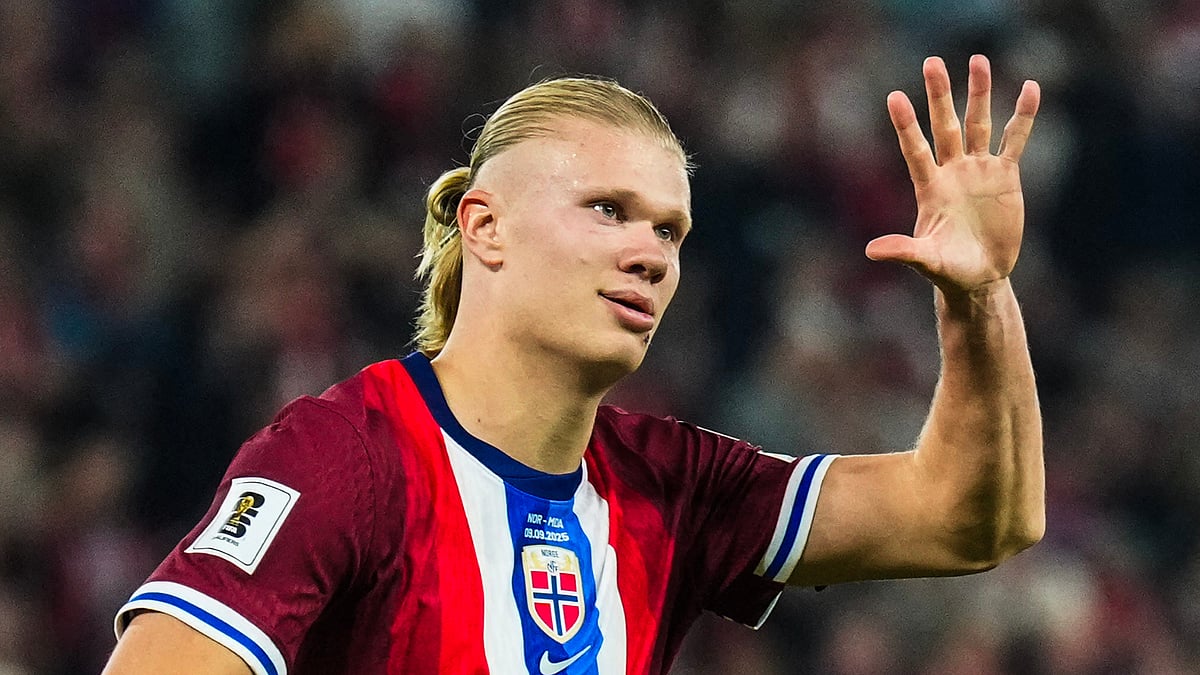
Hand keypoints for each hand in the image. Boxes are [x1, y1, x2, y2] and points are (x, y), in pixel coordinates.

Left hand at [866, 55, 1039, 293]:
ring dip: (979, 94)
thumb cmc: (948, 270)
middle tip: (932, 62)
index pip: (915, 149)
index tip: (894, 97)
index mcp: (930, 188)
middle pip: (946, 126)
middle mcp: (952, 171)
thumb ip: (902, 252)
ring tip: (978, 60)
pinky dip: (1023, 116)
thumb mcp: (926, 261)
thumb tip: (870, 251)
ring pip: (979, 123)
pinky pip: (1014, 139)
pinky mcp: (1005, 176)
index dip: (906, 125)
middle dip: (940, 95)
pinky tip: (1030, 88)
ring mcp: (978, 170)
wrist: (980, 276)